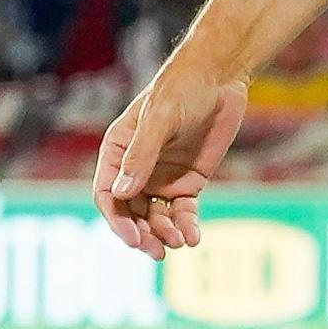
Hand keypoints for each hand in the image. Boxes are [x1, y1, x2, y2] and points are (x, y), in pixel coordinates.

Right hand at [92, 55, 247, 261]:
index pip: (107, 194)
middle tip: (157, 251)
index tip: (134, 238)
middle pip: (129, 213)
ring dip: (164, 234)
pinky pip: (183, 212)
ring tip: (180, 241)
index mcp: (117, 151)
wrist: (220, 77)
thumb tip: (120, 194)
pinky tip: (193, 238)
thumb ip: (141, 155)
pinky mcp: (188, 181)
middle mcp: (136, 168)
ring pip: (155, 218)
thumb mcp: (159, 118)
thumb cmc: (182, 88)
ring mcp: (162, 177)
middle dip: (141, 234)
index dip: (117, 220)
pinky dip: (186, 227)